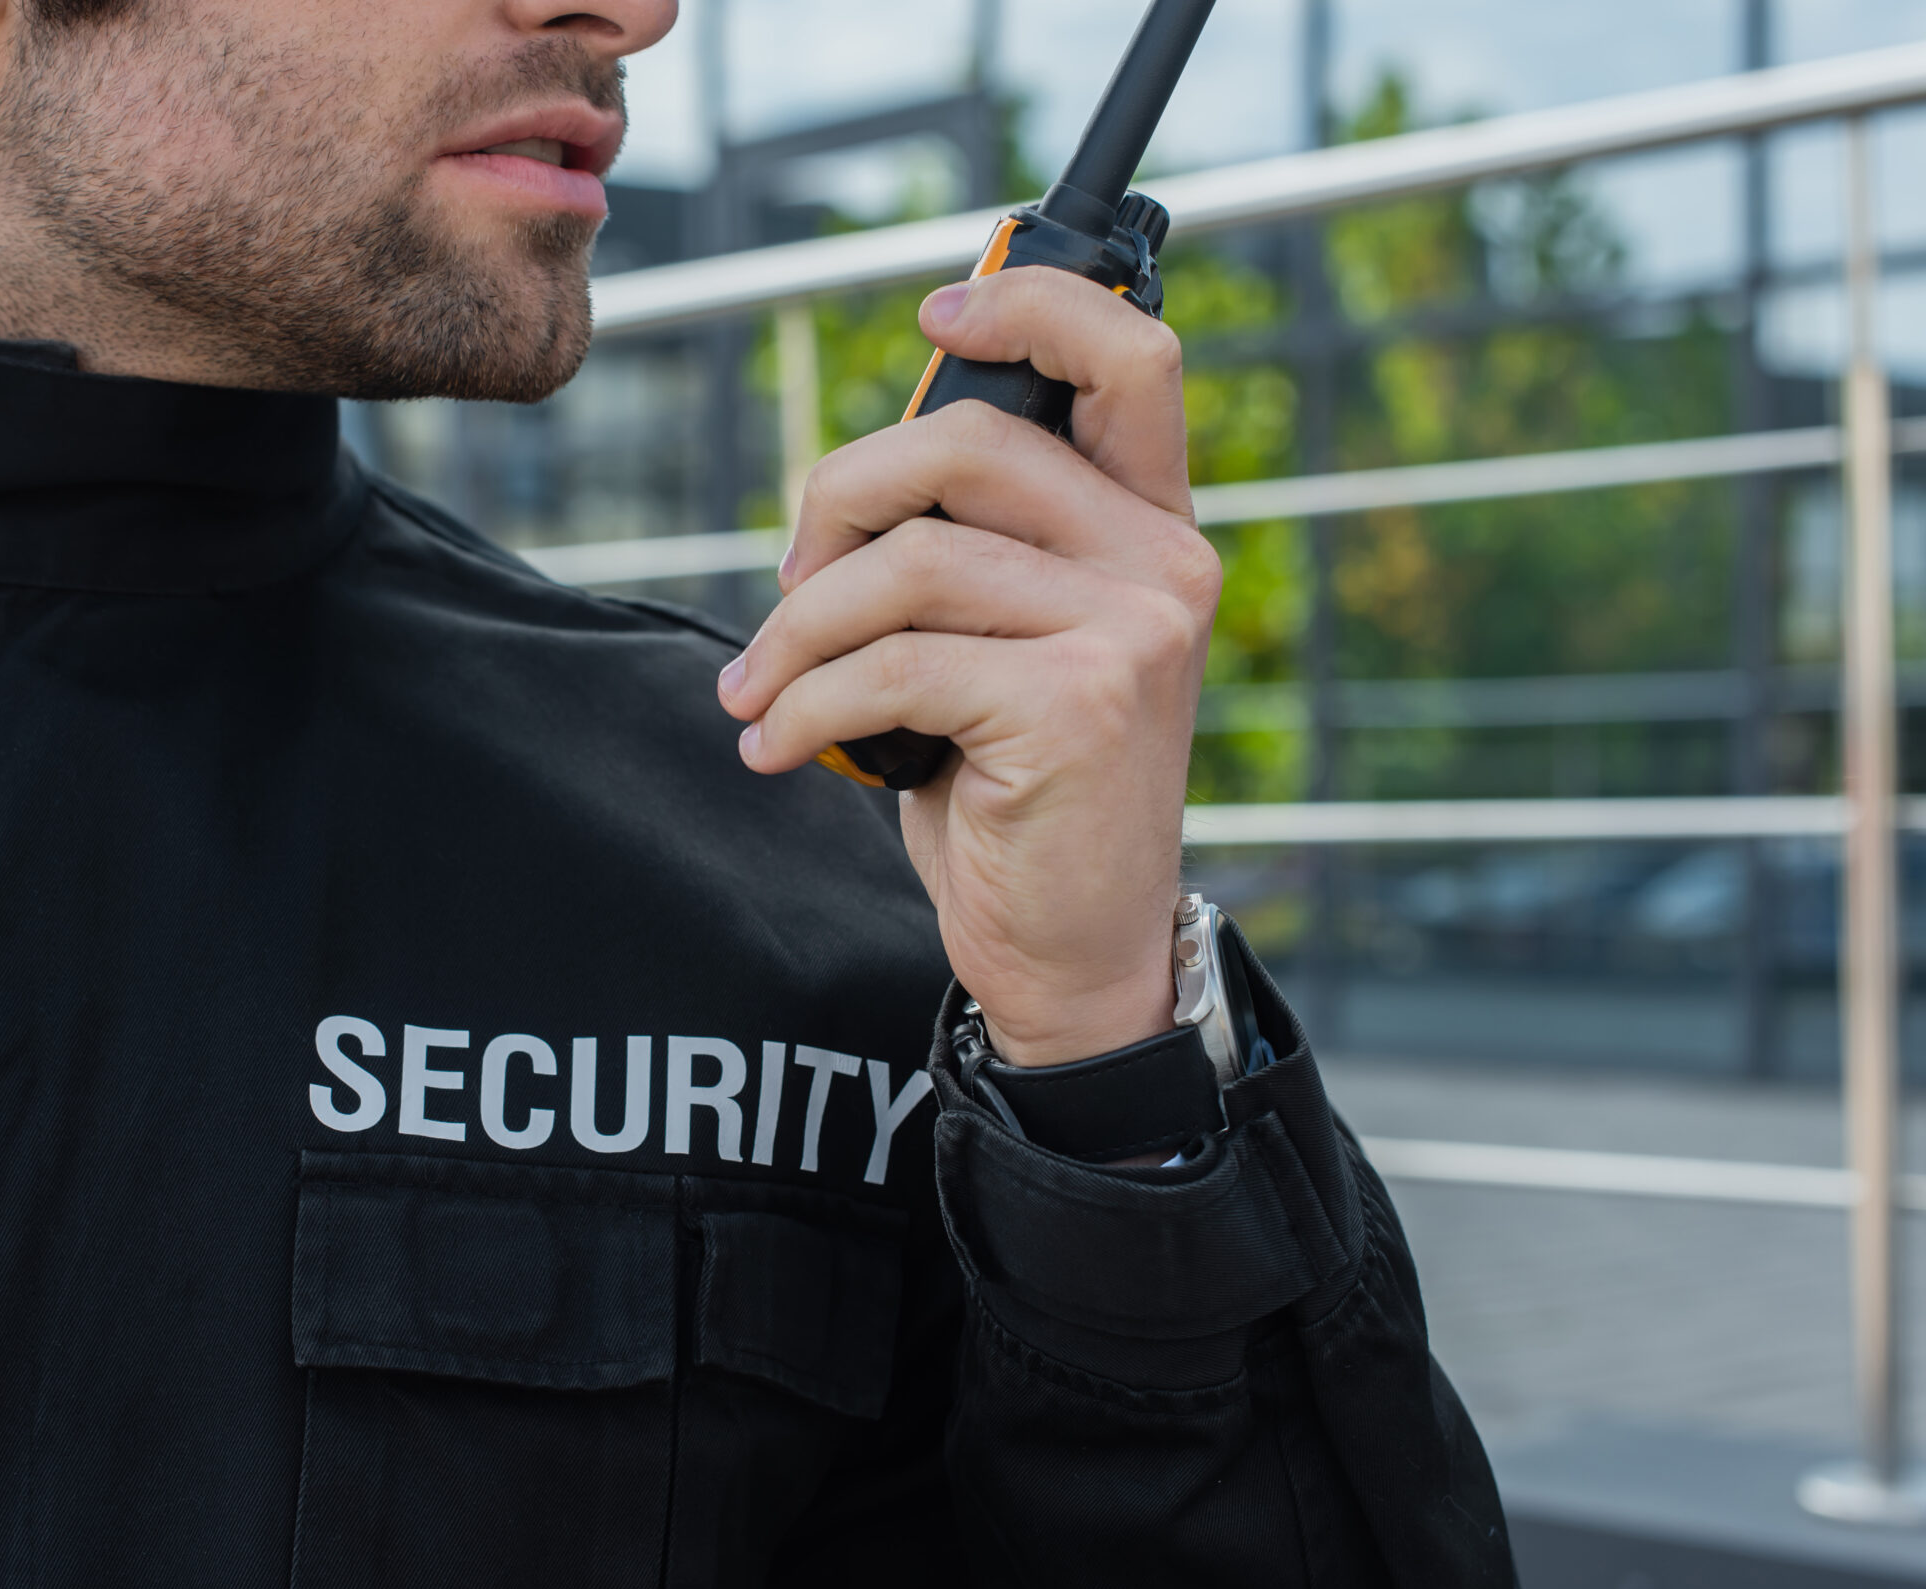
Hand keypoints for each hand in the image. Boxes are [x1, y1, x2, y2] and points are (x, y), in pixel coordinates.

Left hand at [715, 267, 1218, 1065]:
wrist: (1073, 949)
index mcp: (1149, 525)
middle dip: (838, 501)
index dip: (1028, 300)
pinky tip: (777, 747)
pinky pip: (892, 665)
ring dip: (800, 629)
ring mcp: (1132, 632)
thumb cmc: (1016, 790)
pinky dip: (806, 704)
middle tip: (790, 587)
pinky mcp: (1076, 707)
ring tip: (762, 692)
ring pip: (910, 563)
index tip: (930, 318)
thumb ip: (969, 546)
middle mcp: (1163, 562)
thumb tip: (851, 478)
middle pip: (965, 443)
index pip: (1129, 355)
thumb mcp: (1001, 645)